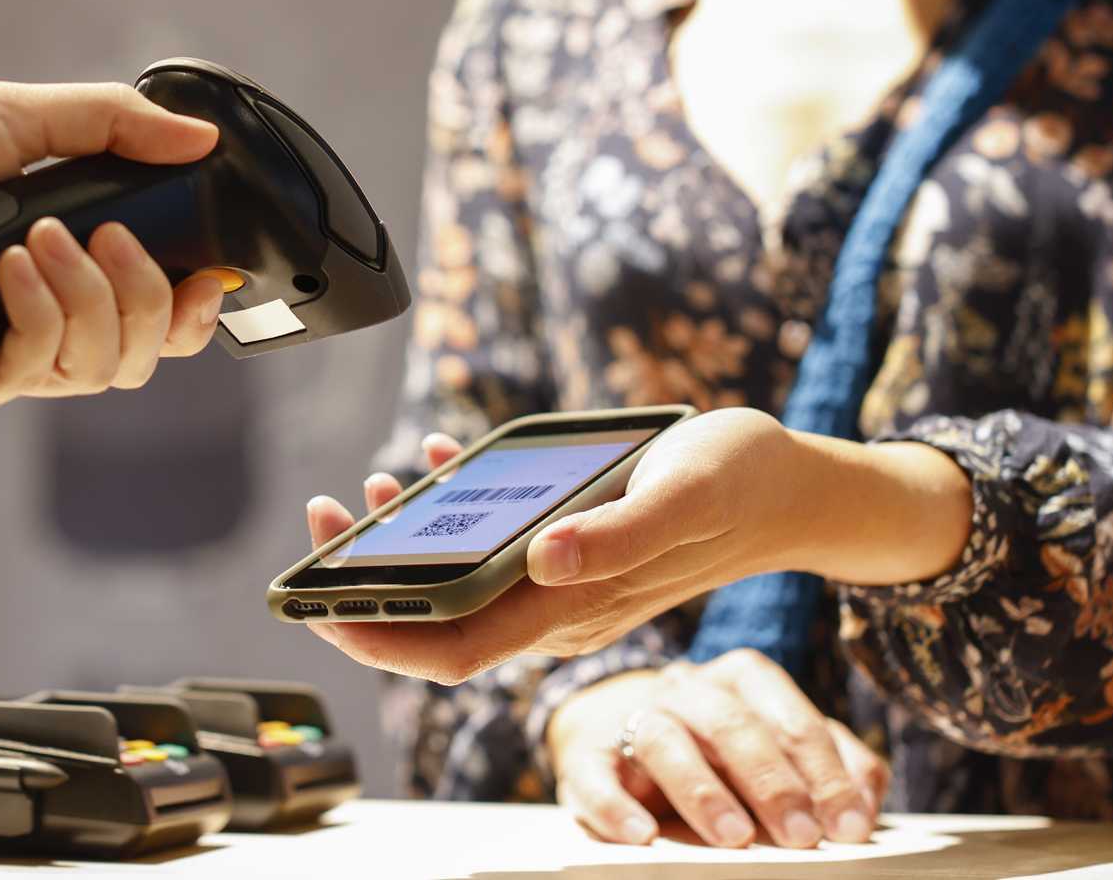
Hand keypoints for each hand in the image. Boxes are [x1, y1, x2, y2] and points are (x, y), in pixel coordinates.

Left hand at [0, 81, 224, 402]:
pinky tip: (9, 270)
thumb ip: (113, 126)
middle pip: (137, 350)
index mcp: (56, 249)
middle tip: (108, 241)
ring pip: (97, 369)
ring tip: (36, 242)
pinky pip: (35, 374)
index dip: (188, 305)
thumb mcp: (12, 114)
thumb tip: (201, 137)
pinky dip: (40, 317)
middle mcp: (33, 305)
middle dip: (147, 299)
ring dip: (88, 300)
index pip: (148, 304)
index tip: (205, 277)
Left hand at [301, 410, 967, 684]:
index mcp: (576, 607)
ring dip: (409, 546)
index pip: (453, 652)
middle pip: (443, 624)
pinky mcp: (577, 557)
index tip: (319, 606)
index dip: (379, 639)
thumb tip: (546, 557)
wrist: (793, 489)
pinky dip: (460, 513)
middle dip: (371, 585)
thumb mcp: (683, 494)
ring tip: (374, 487)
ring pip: (465, 587)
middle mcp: (563, 609)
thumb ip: (618, 534)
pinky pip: (499, 552)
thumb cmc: (741, 484)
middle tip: (325, 521)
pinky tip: (444, 459)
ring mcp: (568, 587)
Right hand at [547, 656, 886, 848]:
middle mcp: (688, 689)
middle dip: (772, 782)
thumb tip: (865, 802)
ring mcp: (634, 716)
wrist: (624, 739)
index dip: (824, 772)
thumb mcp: (782, 752)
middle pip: (730, 721)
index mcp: (743, 680)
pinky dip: (615, 806)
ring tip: (733, 837)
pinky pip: (595, 773)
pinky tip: (642, 835)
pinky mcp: (588, 756)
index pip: (789, 716)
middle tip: (802, 836)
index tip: (848, 825)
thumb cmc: (721, 753)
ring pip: (663, 735)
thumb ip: (833, 767)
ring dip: (701, 789)